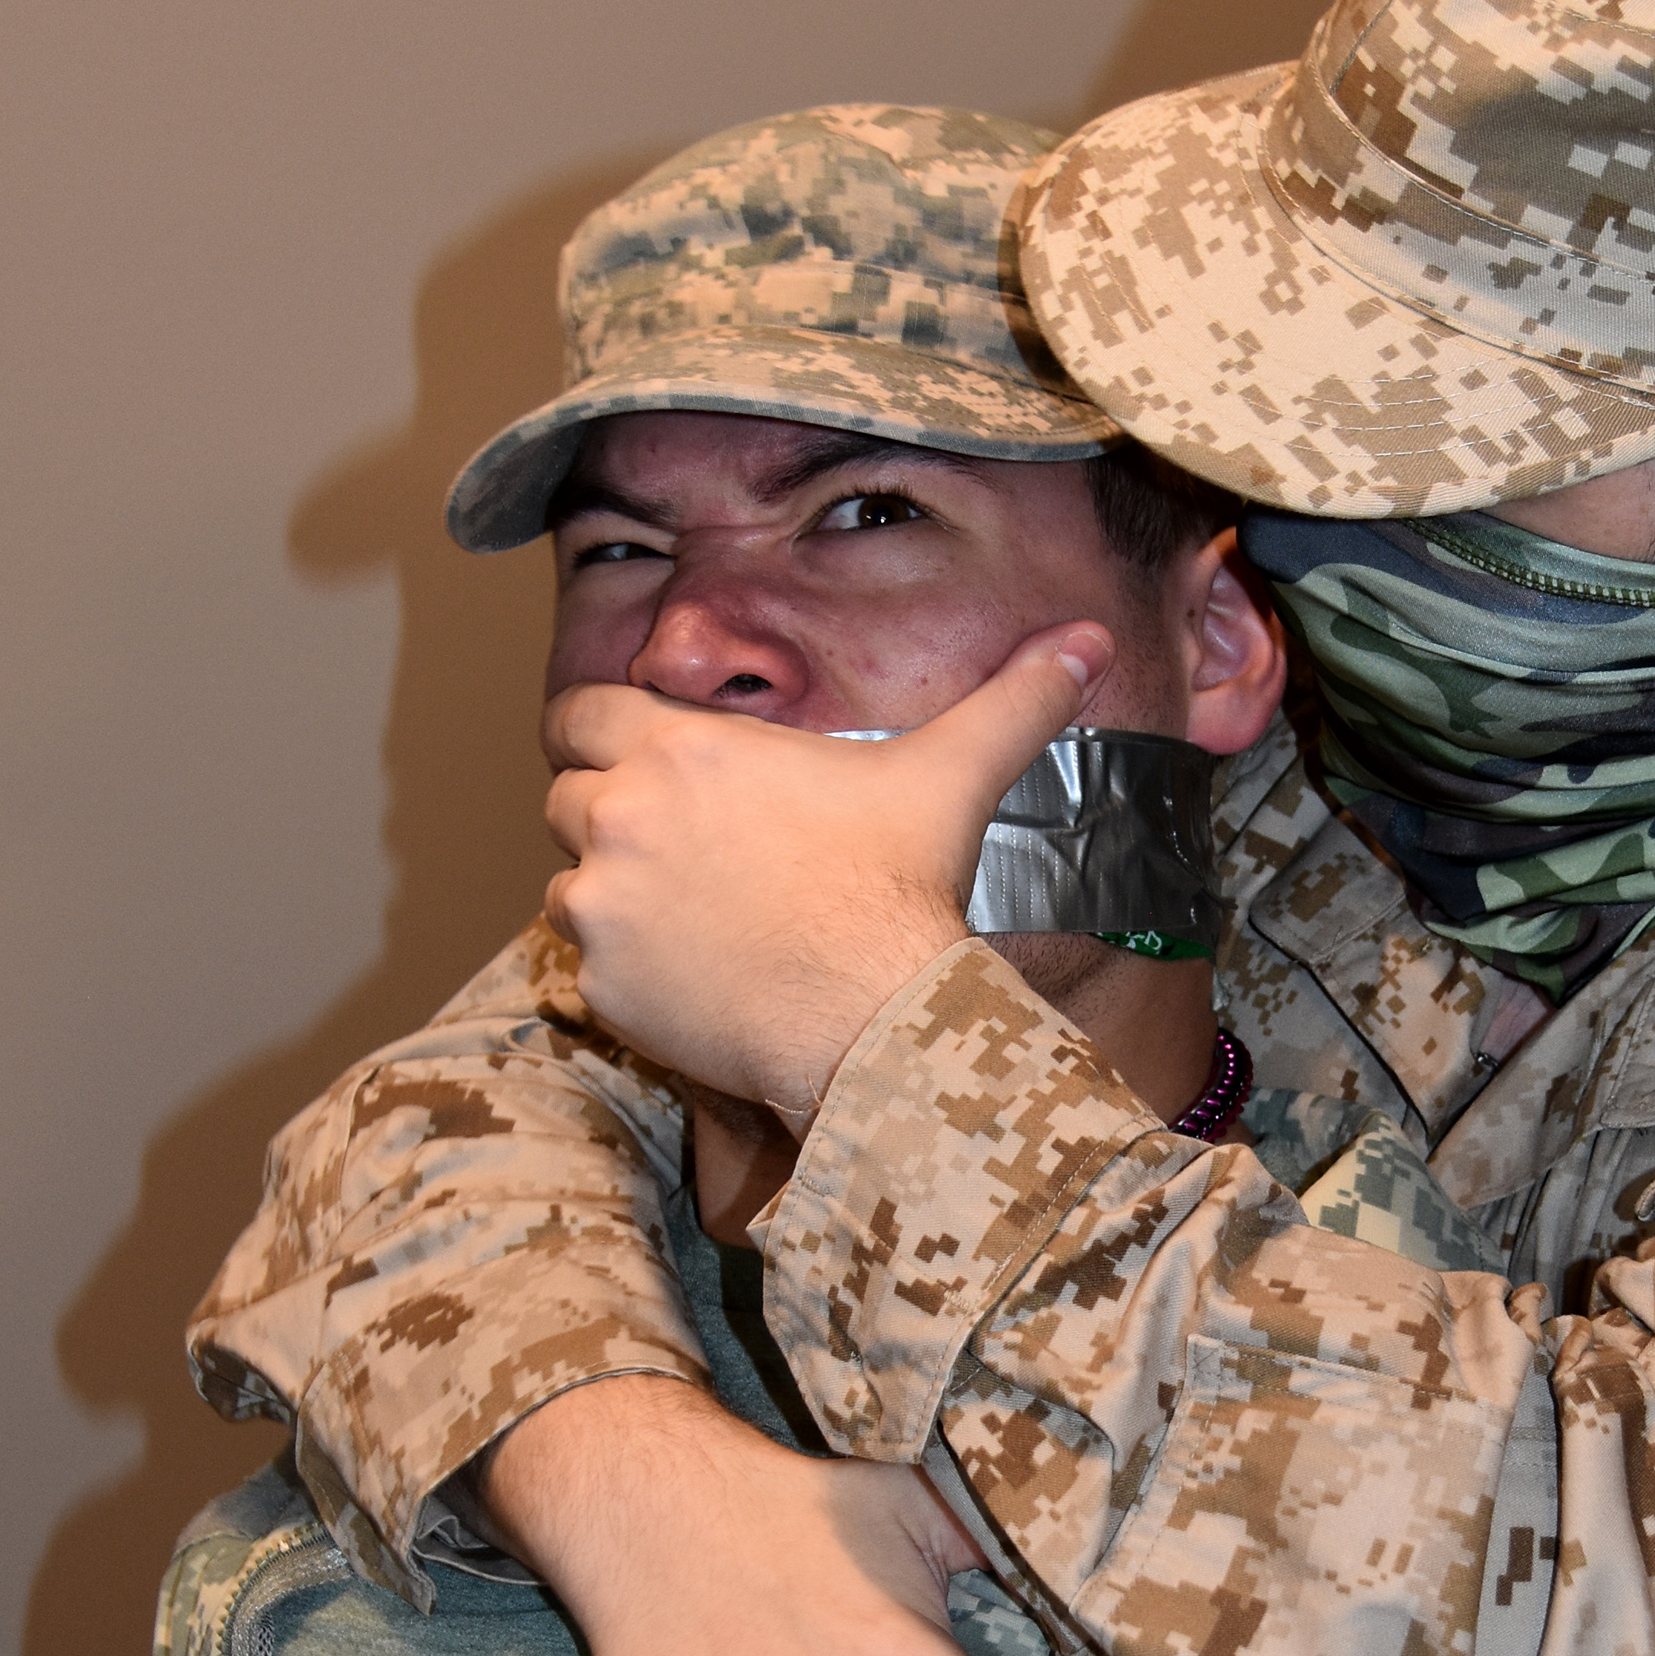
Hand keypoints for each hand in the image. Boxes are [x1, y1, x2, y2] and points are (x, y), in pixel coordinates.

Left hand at [543, 632, 1113, 1114]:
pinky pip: (585, 967)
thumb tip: (1091, 639)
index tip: (619, 758)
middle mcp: (622, 816)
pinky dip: (625, 973)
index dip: (594, 733)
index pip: (579, 712)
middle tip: (677, 852)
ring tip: (693, 920)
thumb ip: (1011, 699)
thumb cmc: (898, 889)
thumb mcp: (950, 776)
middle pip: (563, 799)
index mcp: (683, 749)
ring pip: (568, 886)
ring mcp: (602, 904)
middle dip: (607, 819)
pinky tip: (695, 978)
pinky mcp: (601, 983)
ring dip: (611, 898)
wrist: (870, 1015)